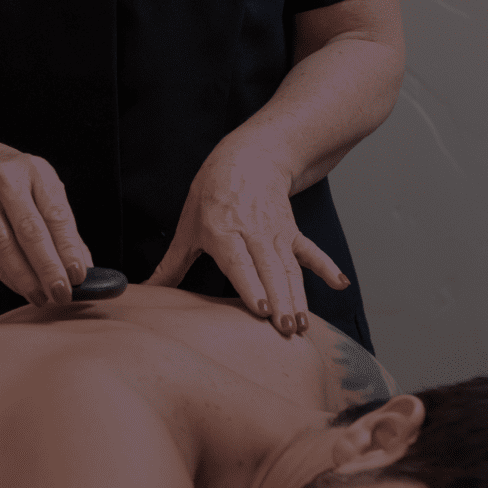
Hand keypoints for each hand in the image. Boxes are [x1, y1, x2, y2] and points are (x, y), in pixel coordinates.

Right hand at [0, 139, 93, 305]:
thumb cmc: (17, 179)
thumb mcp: (45, 188)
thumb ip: (64, 225)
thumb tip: (83, 264)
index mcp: (36, 173)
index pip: (55, 214)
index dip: (68, 247)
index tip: (79, 274)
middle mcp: (8, 184)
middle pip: (29, 231)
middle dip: (48, 267)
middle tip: (62, 293)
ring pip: (4, 245)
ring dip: (25, 277)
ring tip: (41, 297)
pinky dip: (7, 274)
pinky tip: (22, 288)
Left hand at [141, 139, 349, 335]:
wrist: (249, 157)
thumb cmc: (213, 192)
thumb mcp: (188, 225)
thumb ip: (172, 264)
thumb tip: (148, 291)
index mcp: (223, 231)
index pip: (239, 263)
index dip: (251, 286)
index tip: (261, 309)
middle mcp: (253, 233)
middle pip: (269, 271)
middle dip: (280, 302)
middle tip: (287, 330)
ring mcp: (276, 234)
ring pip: (289, 269)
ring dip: (298, 297)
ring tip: (303, 325)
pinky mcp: (291, 233)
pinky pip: (310, 252)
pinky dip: (326, 267)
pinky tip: (340, 283)